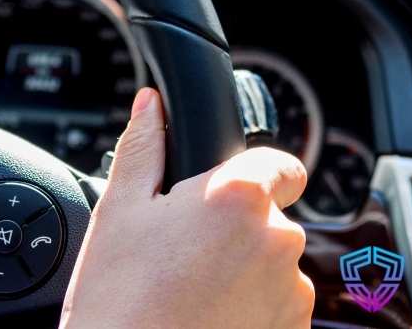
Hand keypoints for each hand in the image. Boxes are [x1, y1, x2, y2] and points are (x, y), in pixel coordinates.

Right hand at [61, 88, 313, 328]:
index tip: (224, 190)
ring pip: (272, 260)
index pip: (281, 163)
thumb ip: (143, 146)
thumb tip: (150, 104)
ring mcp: (291, 294)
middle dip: (235, 223)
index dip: (253, 170)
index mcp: (237, 198)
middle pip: (270, 214)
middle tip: (185, 246)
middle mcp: (278, 242)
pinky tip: (207, 313)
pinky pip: (278, 303)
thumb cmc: (121, 298)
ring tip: (191, 285)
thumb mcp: (119, 210)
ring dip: (244, 265)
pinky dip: (251, 305)